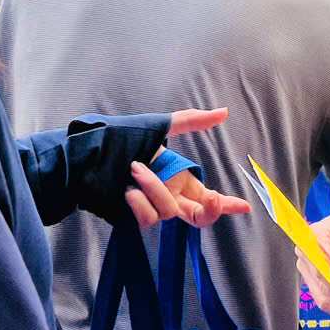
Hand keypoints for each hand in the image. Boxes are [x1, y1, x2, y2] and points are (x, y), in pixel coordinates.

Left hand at [122, 108, 251, 228]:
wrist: (85, 153)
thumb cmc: (120, 138)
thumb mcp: (159, 126)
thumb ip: (191, 121)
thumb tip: (224, 112)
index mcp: (179, 179)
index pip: (207, 198)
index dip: (226, 204)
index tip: (244, 205)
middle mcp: (168, 196)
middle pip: (197, 216)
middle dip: (211, 210)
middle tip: (213, 198)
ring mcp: (150, 208)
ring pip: (169, 211)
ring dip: (155, 190)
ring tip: (135, 169)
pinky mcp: (133, 217)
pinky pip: (147, 218)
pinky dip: (140, 204)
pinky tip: (128, 190)